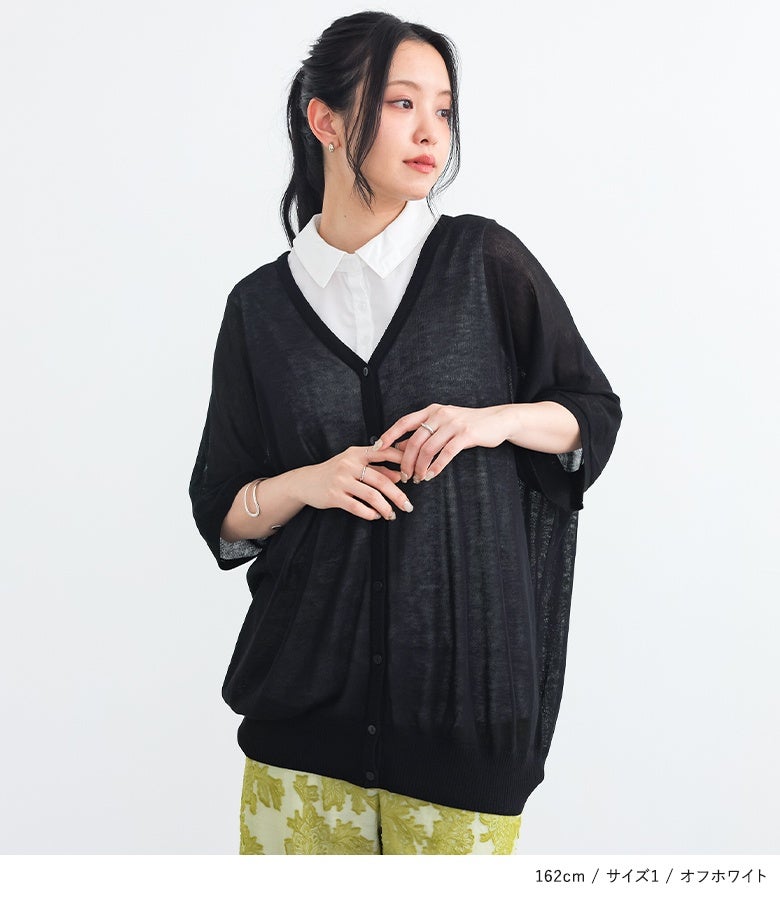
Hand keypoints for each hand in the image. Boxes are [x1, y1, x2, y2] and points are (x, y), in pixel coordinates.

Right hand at [297, 441, 414, 521]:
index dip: (402, 462)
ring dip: (385, 508)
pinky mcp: (334, 496)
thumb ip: (377, 468)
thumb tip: (400, 476)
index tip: (414, 475)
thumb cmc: (335, 472)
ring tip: (392, 514)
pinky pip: (358, 507)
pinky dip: (370, 514)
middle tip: (408, 506)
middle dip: (398, 495)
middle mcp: (349, 464)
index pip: (384, 453)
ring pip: (371, 496)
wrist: (305, 481)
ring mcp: (341, 480)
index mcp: (357, 452)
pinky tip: (375, 516)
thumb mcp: (355, 464)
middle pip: (381, 480)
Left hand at [377, 403, 508, 483]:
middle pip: (414, 440)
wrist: (498, 420)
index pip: (404, 422)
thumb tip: (399, 445)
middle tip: (403, 476)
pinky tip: (431, 476)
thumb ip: (424, 433)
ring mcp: (453, 424)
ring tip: (417, 479)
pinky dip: (436, 467)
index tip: (377, 448)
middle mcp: (440, 414)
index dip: (389, 435)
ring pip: (428, 449)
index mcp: (431, 411)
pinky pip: (446, 454)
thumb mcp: (443, 425)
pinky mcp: (466, 434)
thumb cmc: (468, 424)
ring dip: (420, 467)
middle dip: (405, 460)